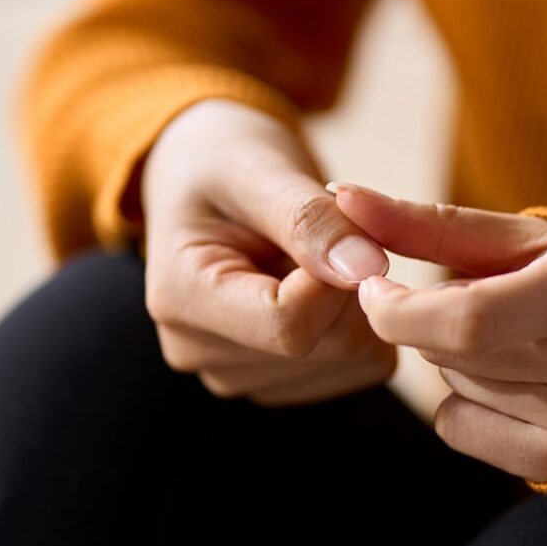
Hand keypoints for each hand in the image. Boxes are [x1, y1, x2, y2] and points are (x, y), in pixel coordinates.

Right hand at [140, 100, 395, 405]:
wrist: (202, 178)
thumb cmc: (222, 162)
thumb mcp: (257, 168)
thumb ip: (309, 218)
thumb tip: (366, 269)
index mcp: (179, 298)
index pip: (289, 324)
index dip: (336, 275)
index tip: (337, 222)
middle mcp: (198, 352)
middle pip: (327, 346)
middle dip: (347, 281)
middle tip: (321, 230)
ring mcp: (235, 375)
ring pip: (351, 358)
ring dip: (352, 299)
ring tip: (305, 255)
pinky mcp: (276, 383)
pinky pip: (361, 366)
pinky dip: (358, 320)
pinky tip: (316, 285)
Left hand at [332, 183, 546, 480]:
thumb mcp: (526, 236)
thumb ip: (429, 223)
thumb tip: (343, 198)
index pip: (468, 318)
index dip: (400, 308)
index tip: (373, 287)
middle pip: (453, 350)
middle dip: (432, 319)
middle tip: (476, 296)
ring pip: (452, 385)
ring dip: (453, 357)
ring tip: (515, 334)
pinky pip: (459, 428)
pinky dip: (463, 400)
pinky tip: (514, 377)